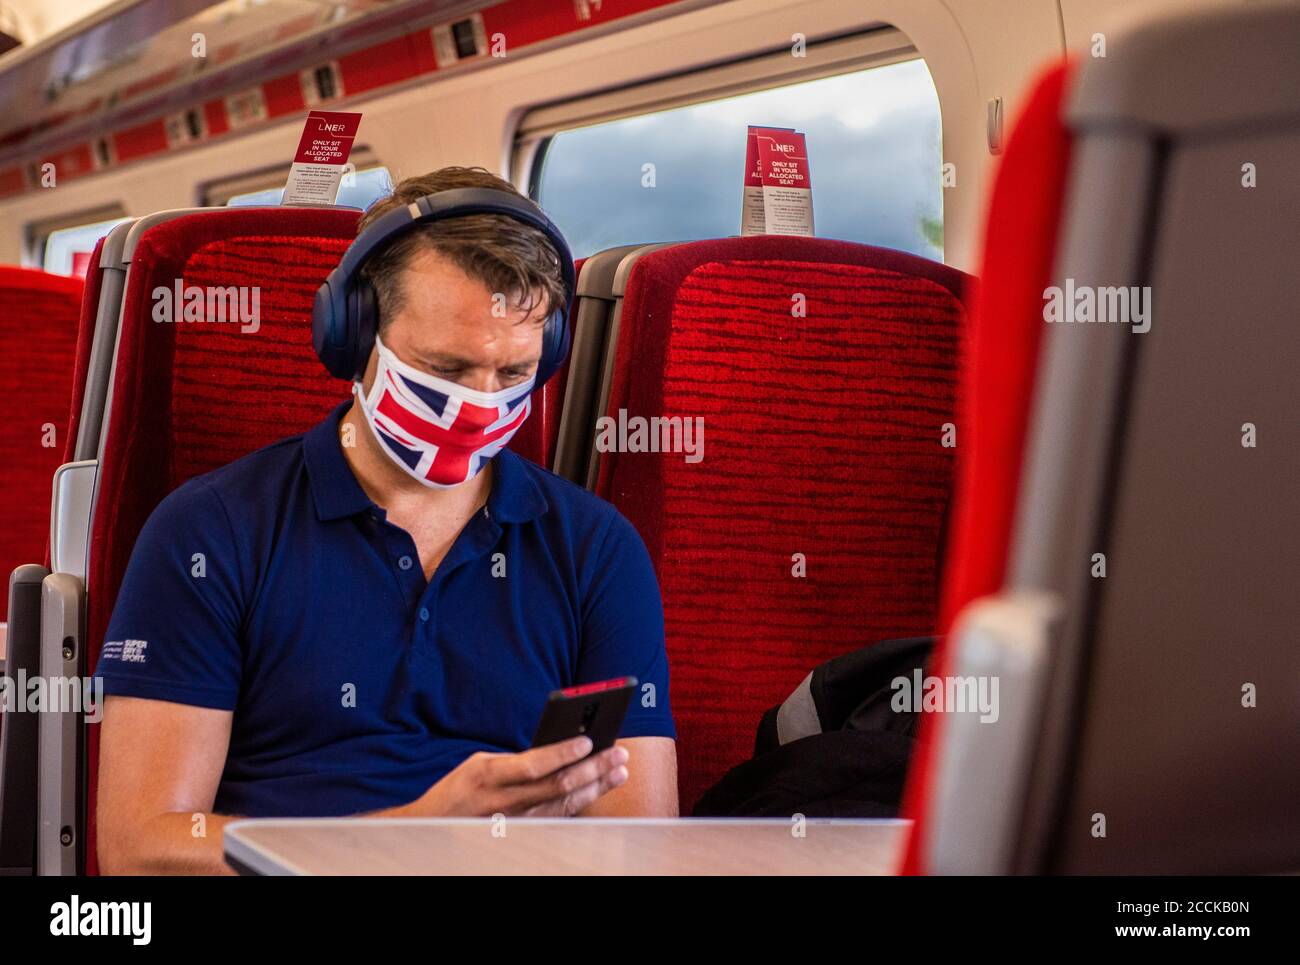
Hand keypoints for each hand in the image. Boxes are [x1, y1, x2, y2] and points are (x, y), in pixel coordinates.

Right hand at [403, 737, 628, 816]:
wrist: (435, 828)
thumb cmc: (461, 788)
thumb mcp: (480, 764)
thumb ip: (517, 760)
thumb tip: (561, 749)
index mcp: (489, 775)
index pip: (533, 765)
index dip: (563, 753)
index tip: (588, 740)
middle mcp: (504, 801)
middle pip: (557, 786)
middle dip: (593, 769)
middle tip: (618, 753)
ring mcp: (516, 822)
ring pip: (564, 804)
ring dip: (596, 787)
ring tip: (619, 770)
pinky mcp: (523, 834)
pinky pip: (558, 817)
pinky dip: (582, 801)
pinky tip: (599, 788)